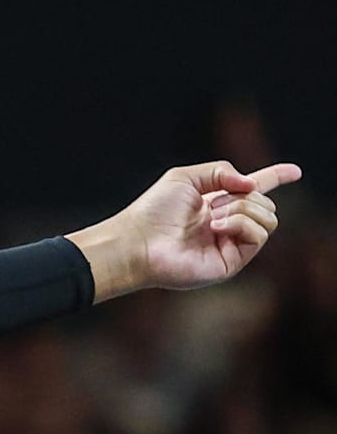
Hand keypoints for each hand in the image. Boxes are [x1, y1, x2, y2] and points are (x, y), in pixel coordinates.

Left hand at [68, 160, 300, 301]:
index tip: (294, 171)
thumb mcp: (186, 177)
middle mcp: (227, 224)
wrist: (138, 241)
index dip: (275, 178)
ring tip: (210, 217)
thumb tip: (252, 185)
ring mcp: (231, 244)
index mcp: (216, 202)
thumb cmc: (154, 210)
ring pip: (268, 218)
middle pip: (266, 202)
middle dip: (245, 195)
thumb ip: (221, 171)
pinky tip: (215, 226)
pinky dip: (240, 223)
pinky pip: (257, 235)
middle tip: (213, 202)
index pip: (253, 189)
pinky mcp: (232, 262)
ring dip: (241, 209)